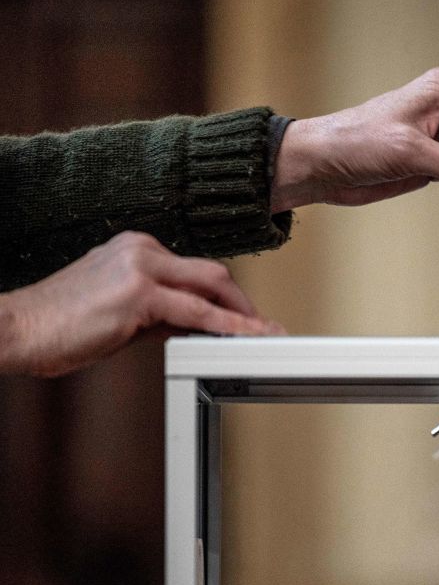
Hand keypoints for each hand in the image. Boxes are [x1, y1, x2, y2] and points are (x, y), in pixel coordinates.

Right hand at [0, 231, 283, 376]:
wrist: (17, 329)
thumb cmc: (60, 325)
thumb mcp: (121, 313)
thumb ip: (162, 314)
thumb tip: (199, 325)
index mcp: (136, 248)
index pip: (193, 271)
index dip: (224, 296)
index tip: (243, 316)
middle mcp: (141, 249)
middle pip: (211, 273)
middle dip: (242, 302)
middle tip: (263, 327)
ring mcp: (140, 267)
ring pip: (211, 286)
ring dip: (244, 314)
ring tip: (267, 334)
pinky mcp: (139, 292)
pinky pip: (197, 311)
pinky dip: (227, 325)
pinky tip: (245, 336)